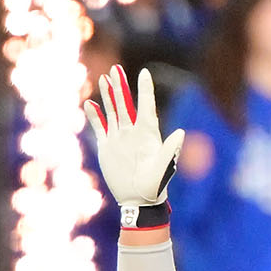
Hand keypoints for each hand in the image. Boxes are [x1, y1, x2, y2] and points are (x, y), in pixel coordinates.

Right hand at [84, 65, 184, 212]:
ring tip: (104, 78)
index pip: (146, 106)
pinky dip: (95, 116)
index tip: (144, 73)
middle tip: (115, 70)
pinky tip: (90, 103)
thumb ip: (170, 150)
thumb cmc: (155, 186)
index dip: (145, 90)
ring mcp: (119, 138)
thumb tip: (181, 133)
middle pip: (125, 104)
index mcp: (148, 133)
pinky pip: (100, 127)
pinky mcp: (107, 147)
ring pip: (112, 112)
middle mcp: (133, 132)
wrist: (138, 201)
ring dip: (108, 96)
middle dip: (120, 87)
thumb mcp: (164, 168)